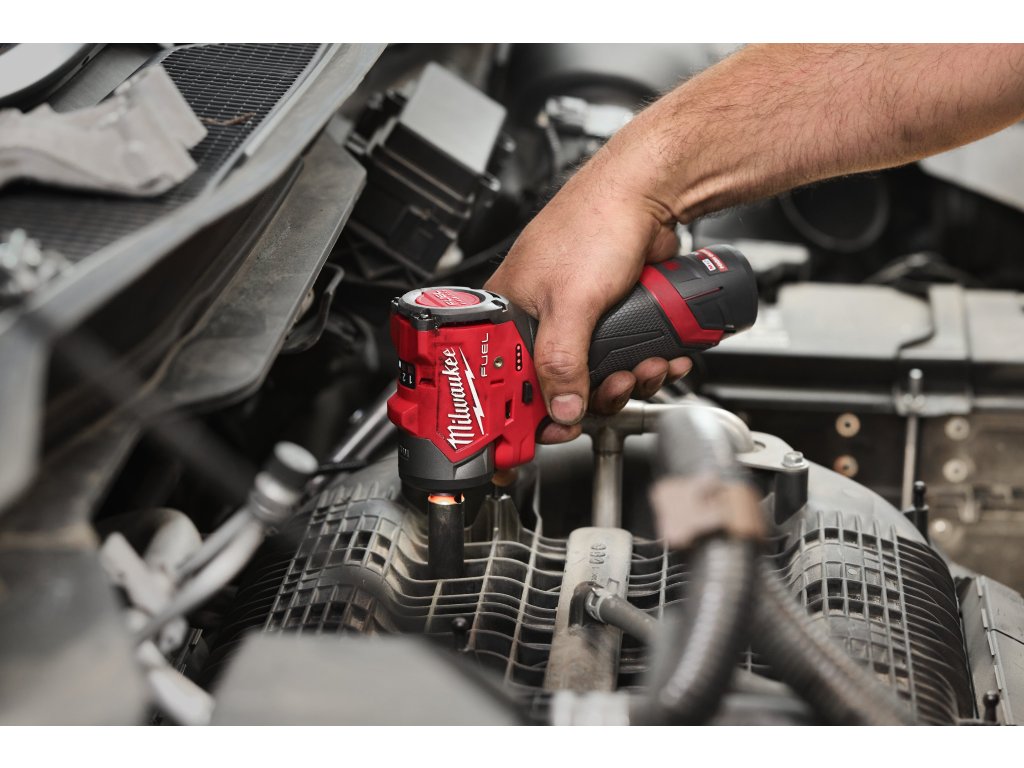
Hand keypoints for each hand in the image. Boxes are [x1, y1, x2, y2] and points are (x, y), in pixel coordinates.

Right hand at [484, 147, 691, 444]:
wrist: (649, 191)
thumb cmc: (595, 221)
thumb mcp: (572, 301)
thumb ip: (561, 360)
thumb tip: (560, 409)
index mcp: (507, 311)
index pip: (503, 380)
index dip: (526, 412)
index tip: (550, 432)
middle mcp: (537, 317)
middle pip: (556, 385)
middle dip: (593, 395)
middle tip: (613, 390)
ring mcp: (576, 318)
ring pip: (595, 375)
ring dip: (627, 380)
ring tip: (647, 367)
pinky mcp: (611, 316)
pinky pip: (623, 356)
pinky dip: (645, 363)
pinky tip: (664, 356)